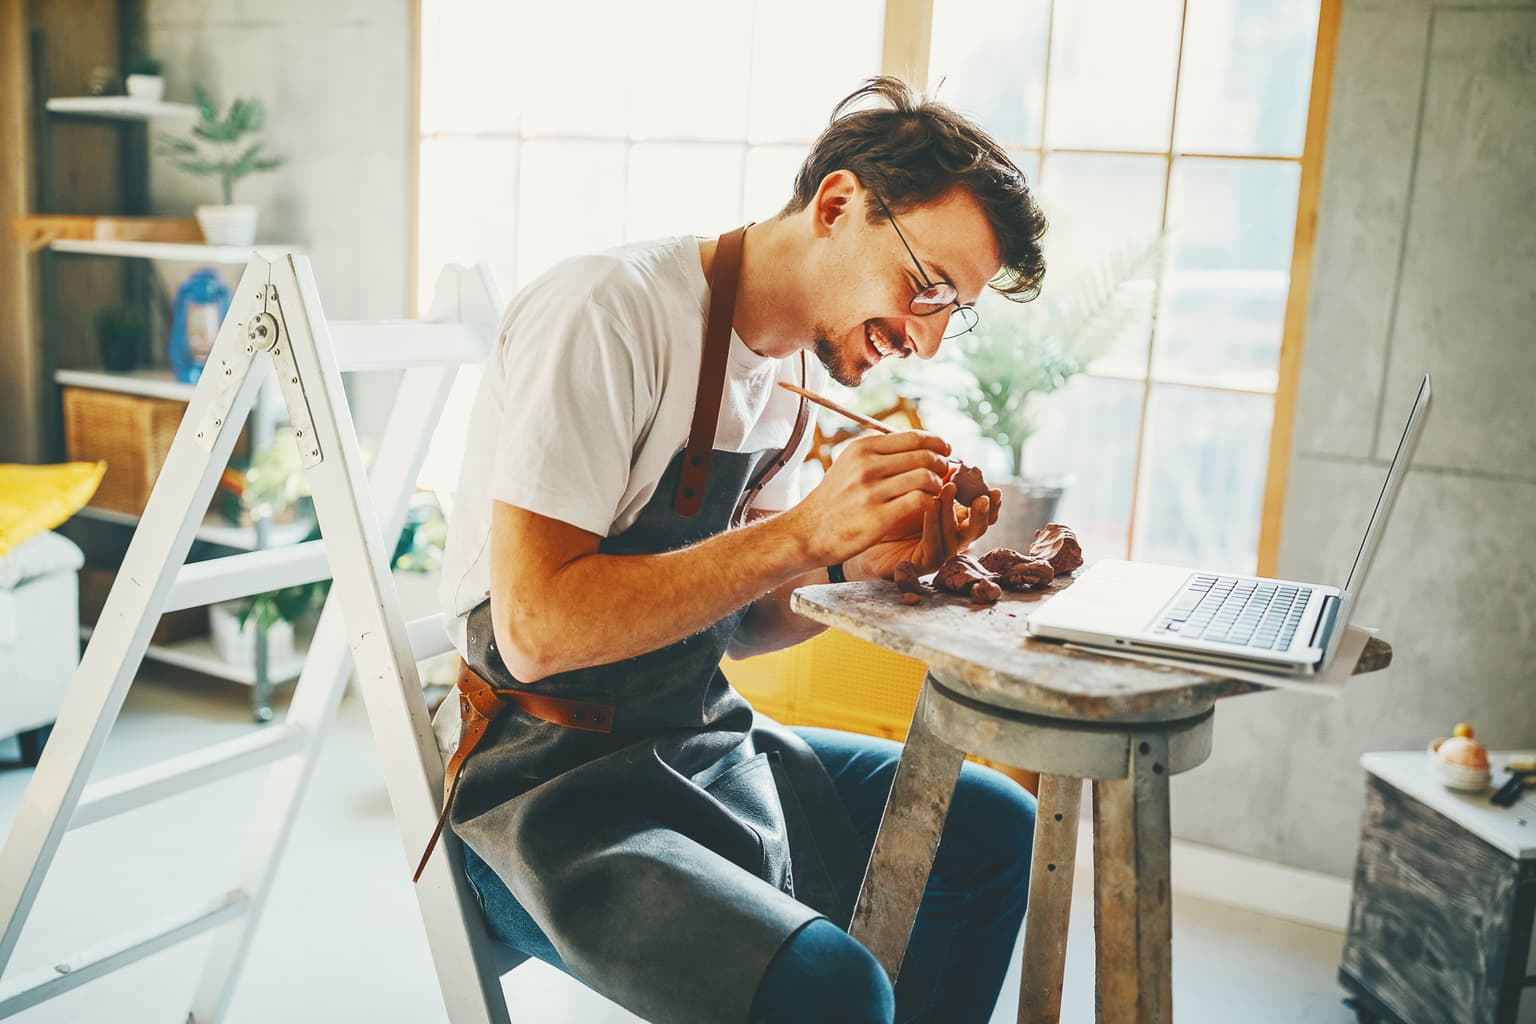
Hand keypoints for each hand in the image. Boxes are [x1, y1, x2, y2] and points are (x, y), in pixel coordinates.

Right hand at [783, 430, 952, 566]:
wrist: (806, 532)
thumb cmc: (835, 500)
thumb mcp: (850, 465)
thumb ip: (882, 454)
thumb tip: (924, 447)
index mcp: (863, 448)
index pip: (914, 437)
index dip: (937, 443)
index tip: (946, 452)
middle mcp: (867, 465)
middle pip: (925, 455)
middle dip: (942, 464)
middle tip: (945, 475)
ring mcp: (871, 491)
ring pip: (926, 478)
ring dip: (939, 486)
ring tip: (936, 493)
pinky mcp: (877, 517)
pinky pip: (920, 501)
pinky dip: (930, 503)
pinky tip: (927, 508)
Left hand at [844, 481, 1002, 580]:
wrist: (858, 536)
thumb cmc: (882, 506)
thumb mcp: (905, 482)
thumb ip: (925, 469)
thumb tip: (942, 445)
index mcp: (953, 514)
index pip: (979, 507)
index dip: (989, 498)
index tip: (989, 481)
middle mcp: (951, 533)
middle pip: (977, 525)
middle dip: (983, 510)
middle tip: (984, 495)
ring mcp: (938, 549)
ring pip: (956, 535)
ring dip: (953, 510)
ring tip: (949, 488)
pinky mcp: (921, 562)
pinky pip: (933, 545)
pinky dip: (933, 524)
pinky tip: (928, 505)